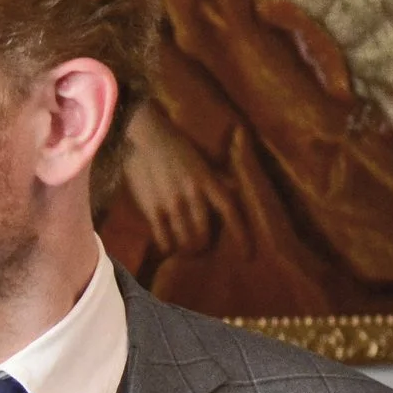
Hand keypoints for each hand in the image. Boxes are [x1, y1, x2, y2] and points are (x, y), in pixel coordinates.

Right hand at [121, 106, 238, 254]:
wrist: (144, 138)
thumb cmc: (176, 147)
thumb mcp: (202, 160)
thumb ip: (219, 176)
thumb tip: (236, 187)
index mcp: (208, 181)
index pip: (230, 211)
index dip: (240, 234)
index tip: (248, 254)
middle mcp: (192, 195)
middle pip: (204, 233)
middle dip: (203, 246)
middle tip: (200, 249)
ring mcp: (172, 203)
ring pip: (184, 238)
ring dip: (185, 248)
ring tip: (184, 250)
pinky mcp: (152, 207)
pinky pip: (162, 236)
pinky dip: (167, 246)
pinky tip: (167, 247)